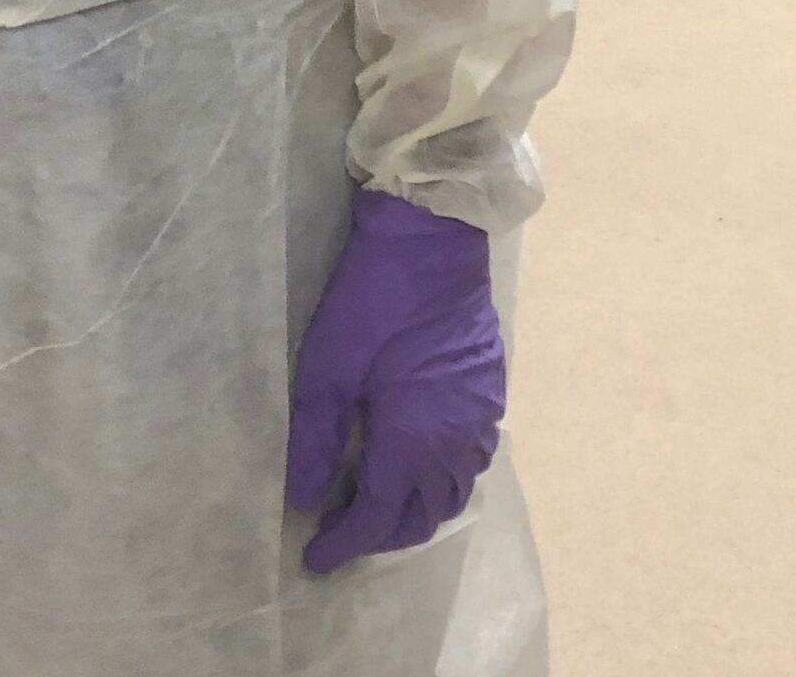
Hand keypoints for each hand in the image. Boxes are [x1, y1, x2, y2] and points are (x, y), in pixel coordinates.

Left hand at [286, 186, 504, 573]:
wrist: (433, 238)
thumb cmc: (374, 299)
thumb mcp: (328, 367)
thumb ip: (315, 439)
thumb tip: (304, 499)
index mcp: (414, 442)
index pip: (379, 518)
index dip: (344, 544)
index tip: (313, 557)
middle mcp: (456, 442)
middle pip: (424, 515)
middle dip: (382, 535)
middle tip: (343, 531)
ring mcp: (481, 415)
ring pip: (456, 490)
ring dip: (419, 509)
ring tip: (380, 502)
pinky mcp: (491, 387)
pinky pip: (477, 455)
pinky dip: (448, 475)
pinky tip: (423, 457)